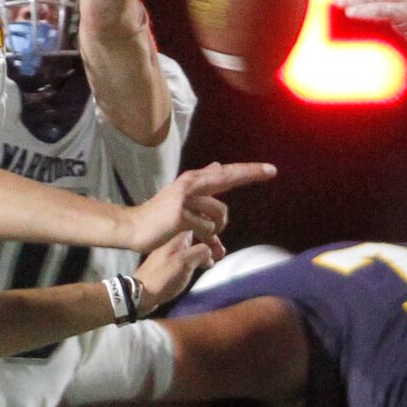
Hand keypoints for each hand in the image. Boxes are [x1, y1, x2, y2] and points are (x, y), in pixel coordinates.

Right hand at [119, 161, 275, 253]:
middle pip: (227, 176)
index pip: (224, 172)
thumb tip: (218, 165)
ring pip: (219, 212)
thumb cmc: (159, 216)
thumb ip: (202, 181)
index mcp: (192, 180)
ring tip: (211, 238)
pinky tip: (197, 241)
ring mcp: (185, 198)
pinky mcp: (181, 215)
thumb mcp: (181, 194)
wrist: (133, 227)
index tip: (270, 169)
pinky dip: (206, 238)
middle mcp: (190, 184)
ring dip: (218, 228)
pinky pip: (206, 228)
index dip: (248, 170)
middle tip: (272, 171)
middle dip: (250, 173)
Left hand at [132, 232, 222, 311]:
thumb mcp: (184, 263)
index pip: (198, 227)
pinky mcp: (166, 265)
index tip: (221, 247)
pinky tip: (199, 267)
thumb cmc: (162, 277)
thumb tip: (210, 249)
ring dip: (203, 253)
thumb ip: (200, 252)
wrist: (139, 293)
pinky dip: (194, 260)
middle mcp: (173, 243)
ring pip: (191, 248)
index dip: (211, 234)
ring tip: (213, 261)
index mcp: (177, 238)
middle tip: (221, 254)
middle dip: (209, 244)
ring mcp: (169, 253)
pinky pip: (184, 257)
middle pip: (196, 237)